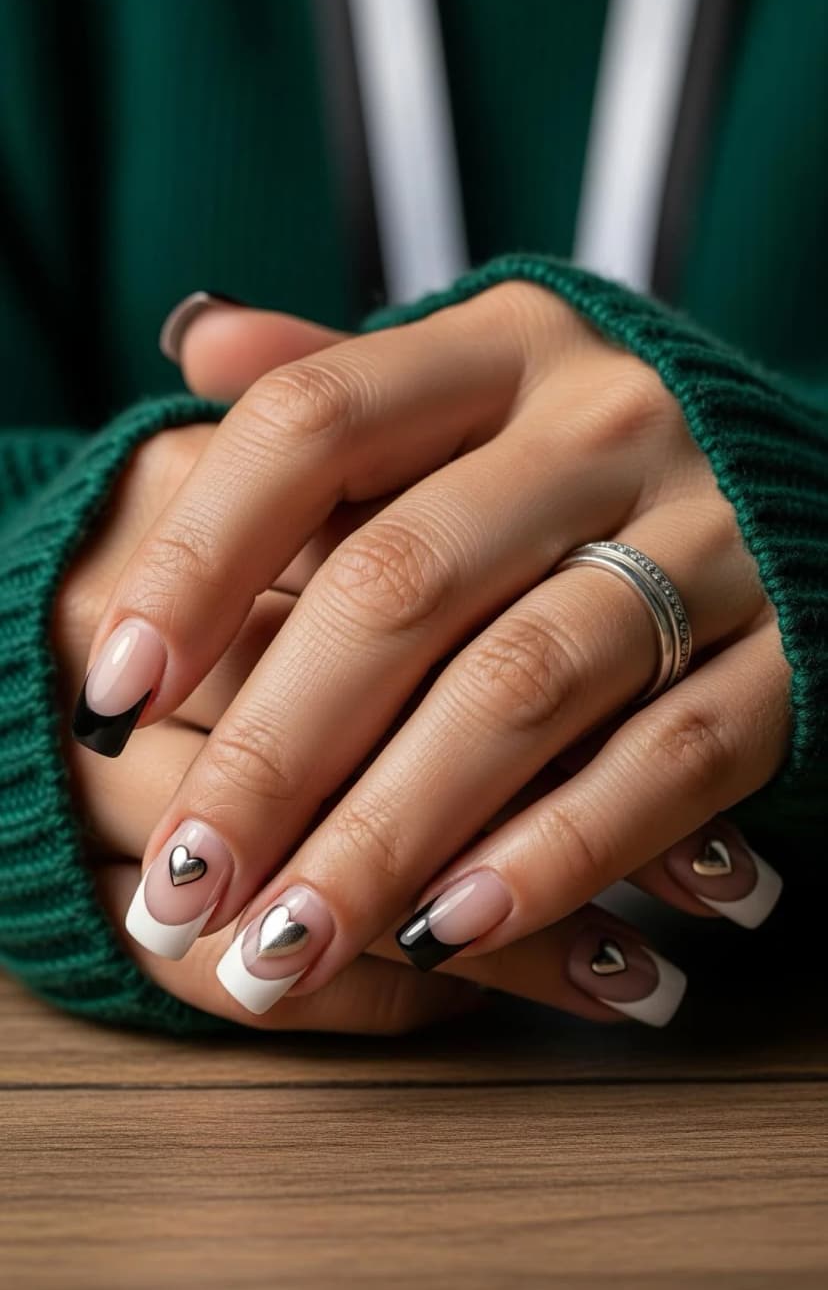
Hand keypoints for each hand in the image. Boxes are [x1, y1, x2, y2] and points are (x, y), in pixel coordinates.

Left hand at [73, 284, 787, 1023]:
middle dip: (276, 750)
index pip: (315, 423)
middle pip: (402, 583)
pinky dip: (557, 854)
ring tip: (286, 944)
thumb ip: (345, 376)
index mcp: (502, 349)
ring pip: (521, 688)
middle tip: (186, 884)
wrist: (820, 486)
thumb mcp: (483, 383)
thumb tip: (195, 344)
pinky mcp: (788, 653)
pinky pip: (668, 761)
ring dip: (390, 831)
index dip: (199, 554)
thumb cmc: (598, 454)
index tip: (110, 686)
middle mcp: (602, 426)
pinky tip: (451, 931)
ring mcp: (709, 536)